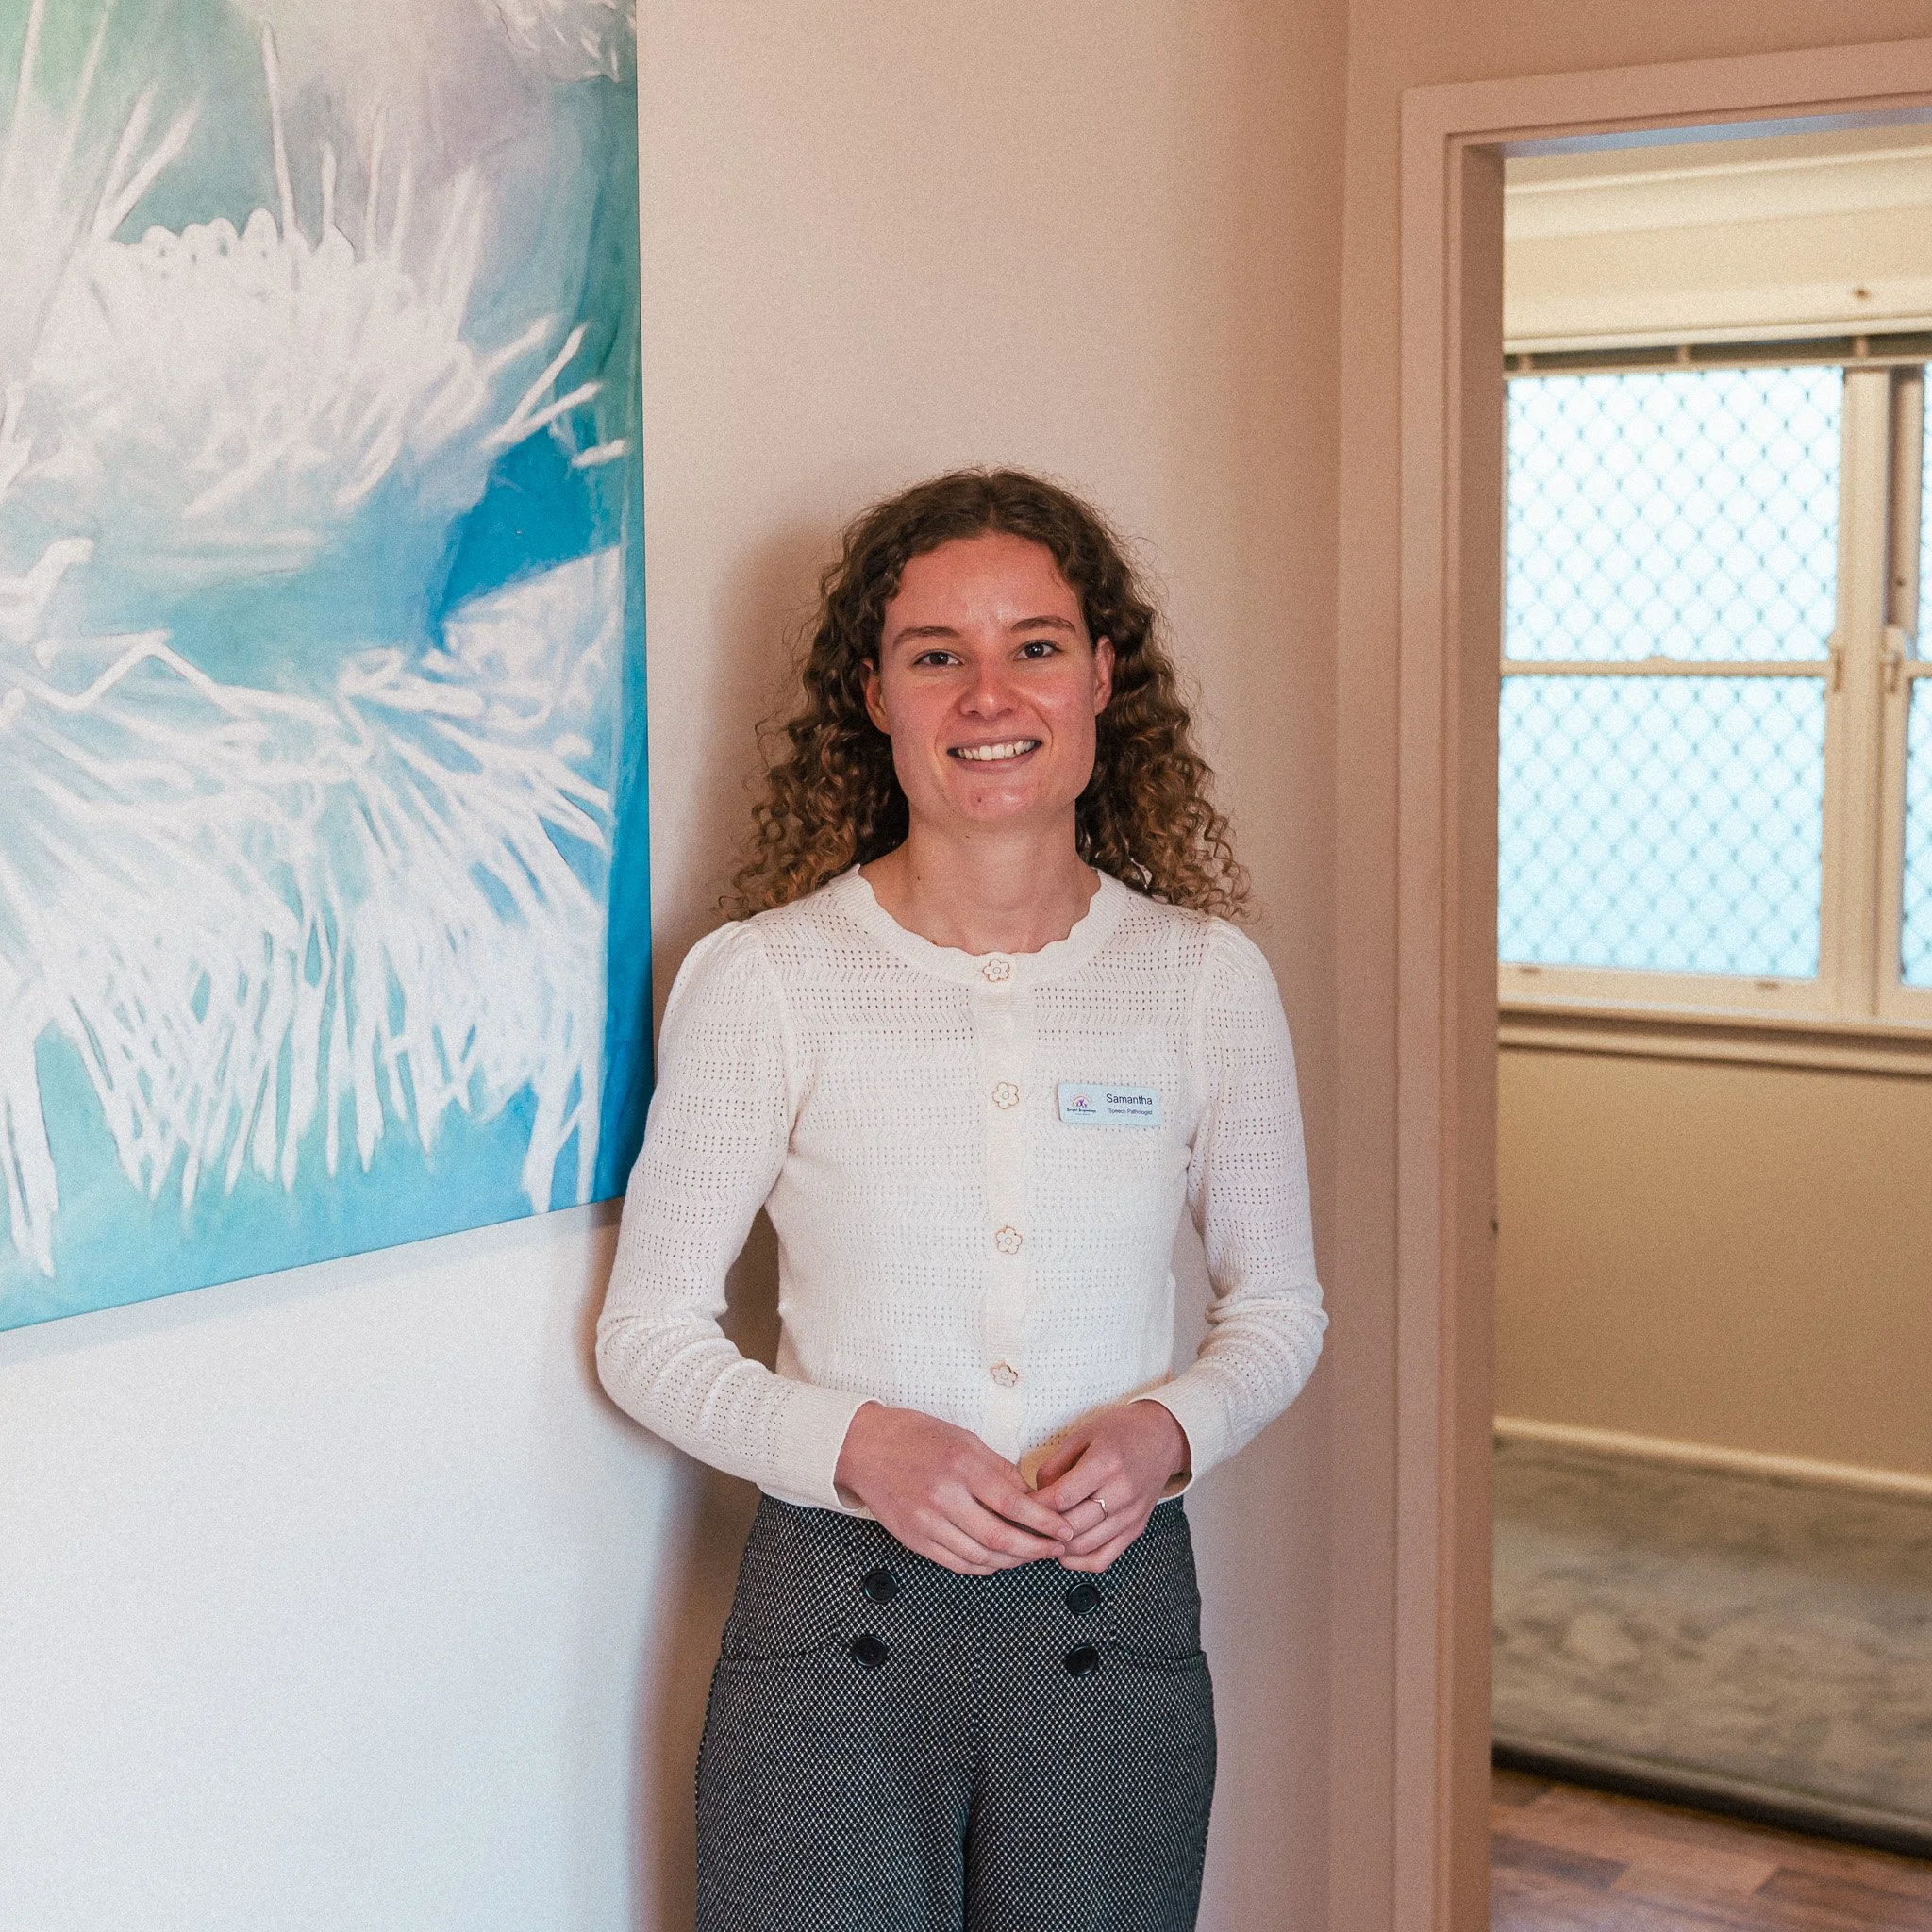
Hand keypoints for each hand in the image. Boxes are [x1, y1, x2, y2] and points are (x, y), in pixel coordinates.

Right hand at [834, 1403, 1072, 1574]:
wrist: (864, 1447)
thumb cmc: (916, 1436)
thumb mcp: (963, 1439)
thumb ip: (998, 1469)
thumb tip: (1032, 1497)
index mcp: (961, 1467)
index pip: (1014, 1504)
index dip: (1045, 1522)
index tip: (1065, 1530)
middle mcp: (944, 1497)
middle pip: (1000, 1538)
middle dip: (1035, 1549)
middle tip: (1056, 1550)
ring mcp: (926, 1521)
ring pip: (980, 1556)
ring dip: (1011, 1560)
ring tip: (1030, 1555)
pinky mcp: (913, 1538)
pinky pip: (955, 1563)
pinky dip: (982, 1566)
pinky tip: (997, 1560)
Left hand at [1033, 1401, 1190, 1572]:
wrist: (1162, 1438)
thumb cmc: (1120, 1432)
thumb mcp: (1083, 1435)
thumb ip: (1055, 1466)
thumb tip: (1035, 1496)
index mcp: (1106, 1464)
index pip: (1061, 1497)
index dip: (1034, 1505)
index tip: (1019, 1504)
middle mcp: (1121, 1493)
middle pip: (1071, 1526)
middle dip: (1041, 1528)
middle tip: (1024, 1524)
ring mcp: (1131, 1515)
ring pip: (1084, 1546)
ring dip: (1057, 1547)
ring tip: (1041, 1536)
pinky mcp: (1135, 1529)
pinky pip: (1103, 1559)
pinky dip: (1079, 1562)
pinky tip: (1064, 1552)